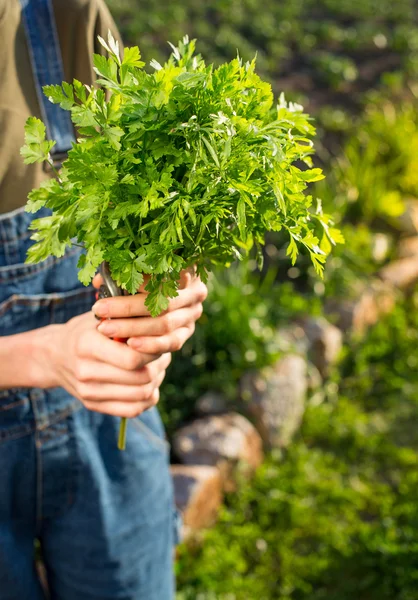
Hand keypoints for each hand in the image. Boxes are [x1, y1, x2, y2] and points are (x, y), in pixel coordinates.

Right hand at [35, 312, 170, 417]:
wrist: (54, 356)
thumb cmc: (85, 331)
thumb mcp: (100, 318)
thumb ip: (126, 322)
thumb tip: (160, 328)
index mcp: (87, 345)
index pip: (132, 358)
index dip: (153, 351)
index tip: (157, 341)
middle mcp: (86, 371)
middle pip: (141, 378)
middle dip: (159, 366)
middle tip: (163, 355)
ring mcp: (88, 392)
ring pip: (141, 395)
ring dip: (156, 381)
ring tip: (157, 368)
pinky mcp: (93, 405)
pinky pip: (132, 410)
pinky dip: (148, 399)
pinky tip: (148, 384)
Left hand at [92, 270, 207, 355]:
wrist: (154, 299)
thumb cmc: (143, 277)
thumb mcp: (136, 268)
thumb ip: (122, 270)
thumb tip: (101, 281)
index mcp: (187, 267)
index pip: (165, 272)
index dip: (141, 278)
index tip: (114, 281)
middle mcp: (195, 292)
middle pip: (162, 301)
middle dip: (127, 307)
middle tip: (99, 310)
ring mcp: (192, 315)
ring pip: (165, 324)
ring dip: (133, 328)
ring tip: (106, 329)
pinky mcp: (186, 334)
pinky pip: (171, 342)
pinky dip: (150, 344)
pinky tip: (130, 344)